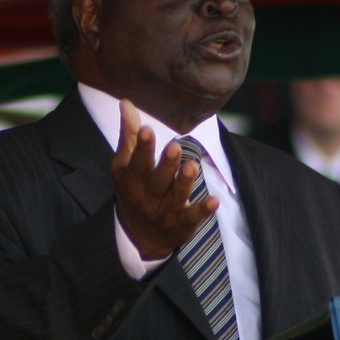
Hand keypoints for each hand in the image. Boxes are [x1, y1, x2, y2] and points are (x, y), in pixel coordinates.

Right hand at [112, 98, 215, 260]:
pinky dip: (203, 210)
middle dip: (166, 165)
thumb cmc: (134, 189)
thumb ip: (129, 136)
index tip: (147, 129)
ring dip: (184, 183)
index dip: (142, 146)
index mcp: (131, 179)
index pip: (137, 162)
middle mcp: (146, 197)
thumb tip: (126, 103)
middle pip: (157, 180)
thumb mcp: (125, 165)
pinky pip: (192, 218)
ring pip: (175, 197)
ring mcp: (164, 213)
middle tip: (175, 146)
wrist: (139, 236)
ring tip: (192, 166)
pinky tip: (214, 201)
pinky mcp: (181, 225)